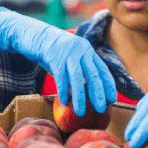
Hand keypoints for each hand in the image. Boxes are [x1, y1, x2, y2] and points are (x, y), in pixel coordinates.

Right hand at [0, 7, 116, 115]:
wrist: (35, 35)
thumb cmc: (54, 52)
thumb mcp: (71, 57)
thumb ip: (80, 70)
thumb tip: (89, 92)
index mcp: (88, 51)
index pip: (102, 69)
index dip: (108, 85)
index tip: (112, 99)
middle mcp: (81, 50)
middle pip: (93, 75)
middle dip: (98, 94)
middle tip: (101, 109)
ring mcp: (68, 52)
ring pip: (77, 78)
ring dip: (80, 97)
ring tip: (81, 111)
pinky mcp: (54, 56)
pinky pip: (61, 77)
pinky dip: (63, 91)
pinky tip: (65, 102)